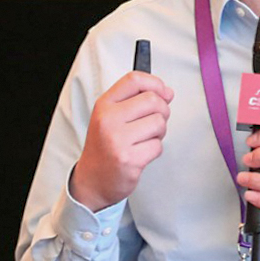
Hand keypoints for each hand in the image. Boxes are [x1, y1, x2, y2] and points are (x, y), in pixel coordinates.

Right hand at [69, 71, 172, 210]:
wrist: (92, 180)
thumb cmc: (105, 147)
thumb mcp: (111, 116)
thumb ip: (136, 101)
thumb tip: (167, 93)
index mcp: (104, 105)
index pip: (134, 80)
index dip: (155, 83)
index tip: (163, 92)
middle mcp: (109, 119)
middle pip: (152, 100)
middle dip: (162, 111)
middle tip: (153, 122)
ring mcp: (118, 140)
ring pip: (159, 123)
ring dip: (159, 132)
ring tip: (144, 139)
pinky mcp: (129, 159)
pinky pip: (157, 146)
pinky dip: (154, 150)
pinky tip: (140, 153)